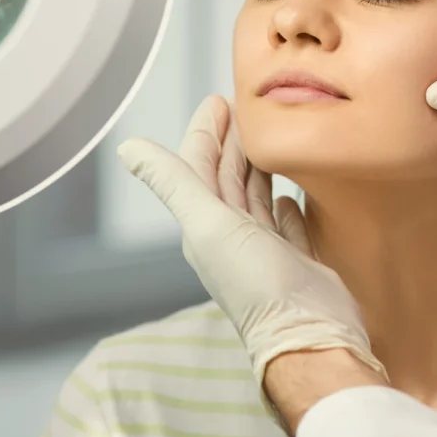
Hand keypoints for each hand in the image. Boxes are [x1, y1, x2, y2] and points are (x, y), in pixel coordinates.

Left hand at [117, 95, 387, 421]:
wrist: (309, 336)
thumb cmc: (259, 285)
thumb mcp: (209, 226)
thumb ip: (173, 183)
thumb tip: (127, 147)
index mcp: (206, 226)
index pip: (199, 167)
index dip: (206, 132)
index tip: (219, 99)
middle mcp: (231, 236)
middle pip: (228, 177)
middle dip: (234, 141)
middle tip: (248, 107)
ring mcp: (265, 250)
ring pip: (256, 196)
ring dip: (259, 166)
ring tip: (270, 137)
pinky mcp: (296, 261)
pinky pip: (287, 223)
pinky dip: (285, 203)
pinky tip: (290, 193)